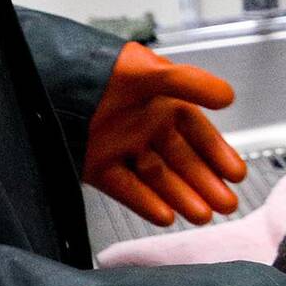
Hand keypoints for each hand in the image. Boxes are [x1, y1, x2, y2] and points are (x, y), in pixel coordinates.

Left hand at [83, 43, 247, 225]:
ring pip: (158, 178)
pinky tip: (165, 215)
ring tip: (203, 215)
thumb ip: (191, 83)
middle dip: (206, 183)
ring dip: (182, 196)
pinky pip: (126, 188)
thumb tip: (229, 97)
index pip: (197, 133)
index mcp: (160, 103)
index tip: (236, 174)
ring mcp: (120, 148)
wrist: (49, 81)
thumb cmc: (101, 69)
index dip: (218, 154)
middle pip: (182, 161)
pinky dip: (145, 203)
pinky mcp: (96, 166)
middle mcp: (143, 127)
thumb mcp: (151, 70)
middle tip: (227, 204)